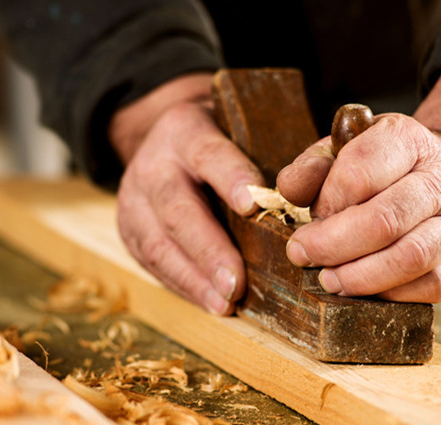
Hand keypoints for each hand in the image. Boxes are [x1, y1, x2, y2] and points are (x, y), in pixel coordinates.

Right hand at [110, 74, 263, 314]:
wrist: (164, 140)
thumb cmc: (219, 140)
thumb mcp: (237, 128)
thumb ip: (267, 152)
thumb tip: (311, 189)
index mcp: (185, 130)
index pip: (208, 153)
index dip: (229, 178)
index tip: (252, 206)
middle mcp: (153, 164)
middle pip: (176, 209)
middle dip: (208, 250)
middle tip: (236, 282)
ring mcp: (134, 199)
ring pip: (158, 243)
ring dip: (194, 278)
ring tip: (224, 303)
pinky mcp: (129, 230)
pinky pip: (153, 262)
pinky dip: (183, 286)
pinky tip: (210, 302)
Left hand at [278, 116, 440, 301]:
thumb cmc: (387, 169)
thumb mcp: (347, 150)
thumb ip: (313, 166)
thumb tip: (289, 188)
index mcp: (408, 141)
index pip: (360, 172)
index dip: (327, 201)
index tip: (310, 216)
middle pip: (384, 220)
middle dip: (333, 244)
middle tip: (303, 254)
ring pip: (410, 256)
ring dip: (359, 276)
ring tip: (329, 279)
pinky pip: (431, 286)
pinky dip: (391, 294)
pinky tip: (364, 290)